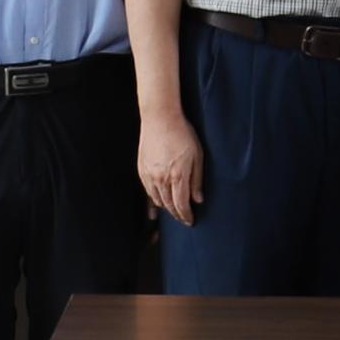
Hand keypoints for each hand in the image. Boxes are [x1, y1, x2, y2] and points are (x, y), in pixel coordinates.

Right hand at [138, 108, 206, 225]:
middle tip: (183, 218)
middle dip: (177, 214)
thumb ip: (197, 179)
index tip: (190, 221)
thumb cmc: (182, 133)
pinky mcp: (142, 169)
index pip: (181, 205)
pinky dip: (154, 199)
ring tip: (173, 210)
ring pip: (157, 199)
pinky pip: (147, 190)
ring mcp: (149, 175)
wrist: (160, 117)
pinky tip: (158, 202)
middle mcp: (161, 179)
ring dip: (166, 207)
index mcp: (177, 176)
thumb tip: (198, 199)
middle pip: (168, 205)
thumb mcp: (197, 155)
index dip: (186, 216)